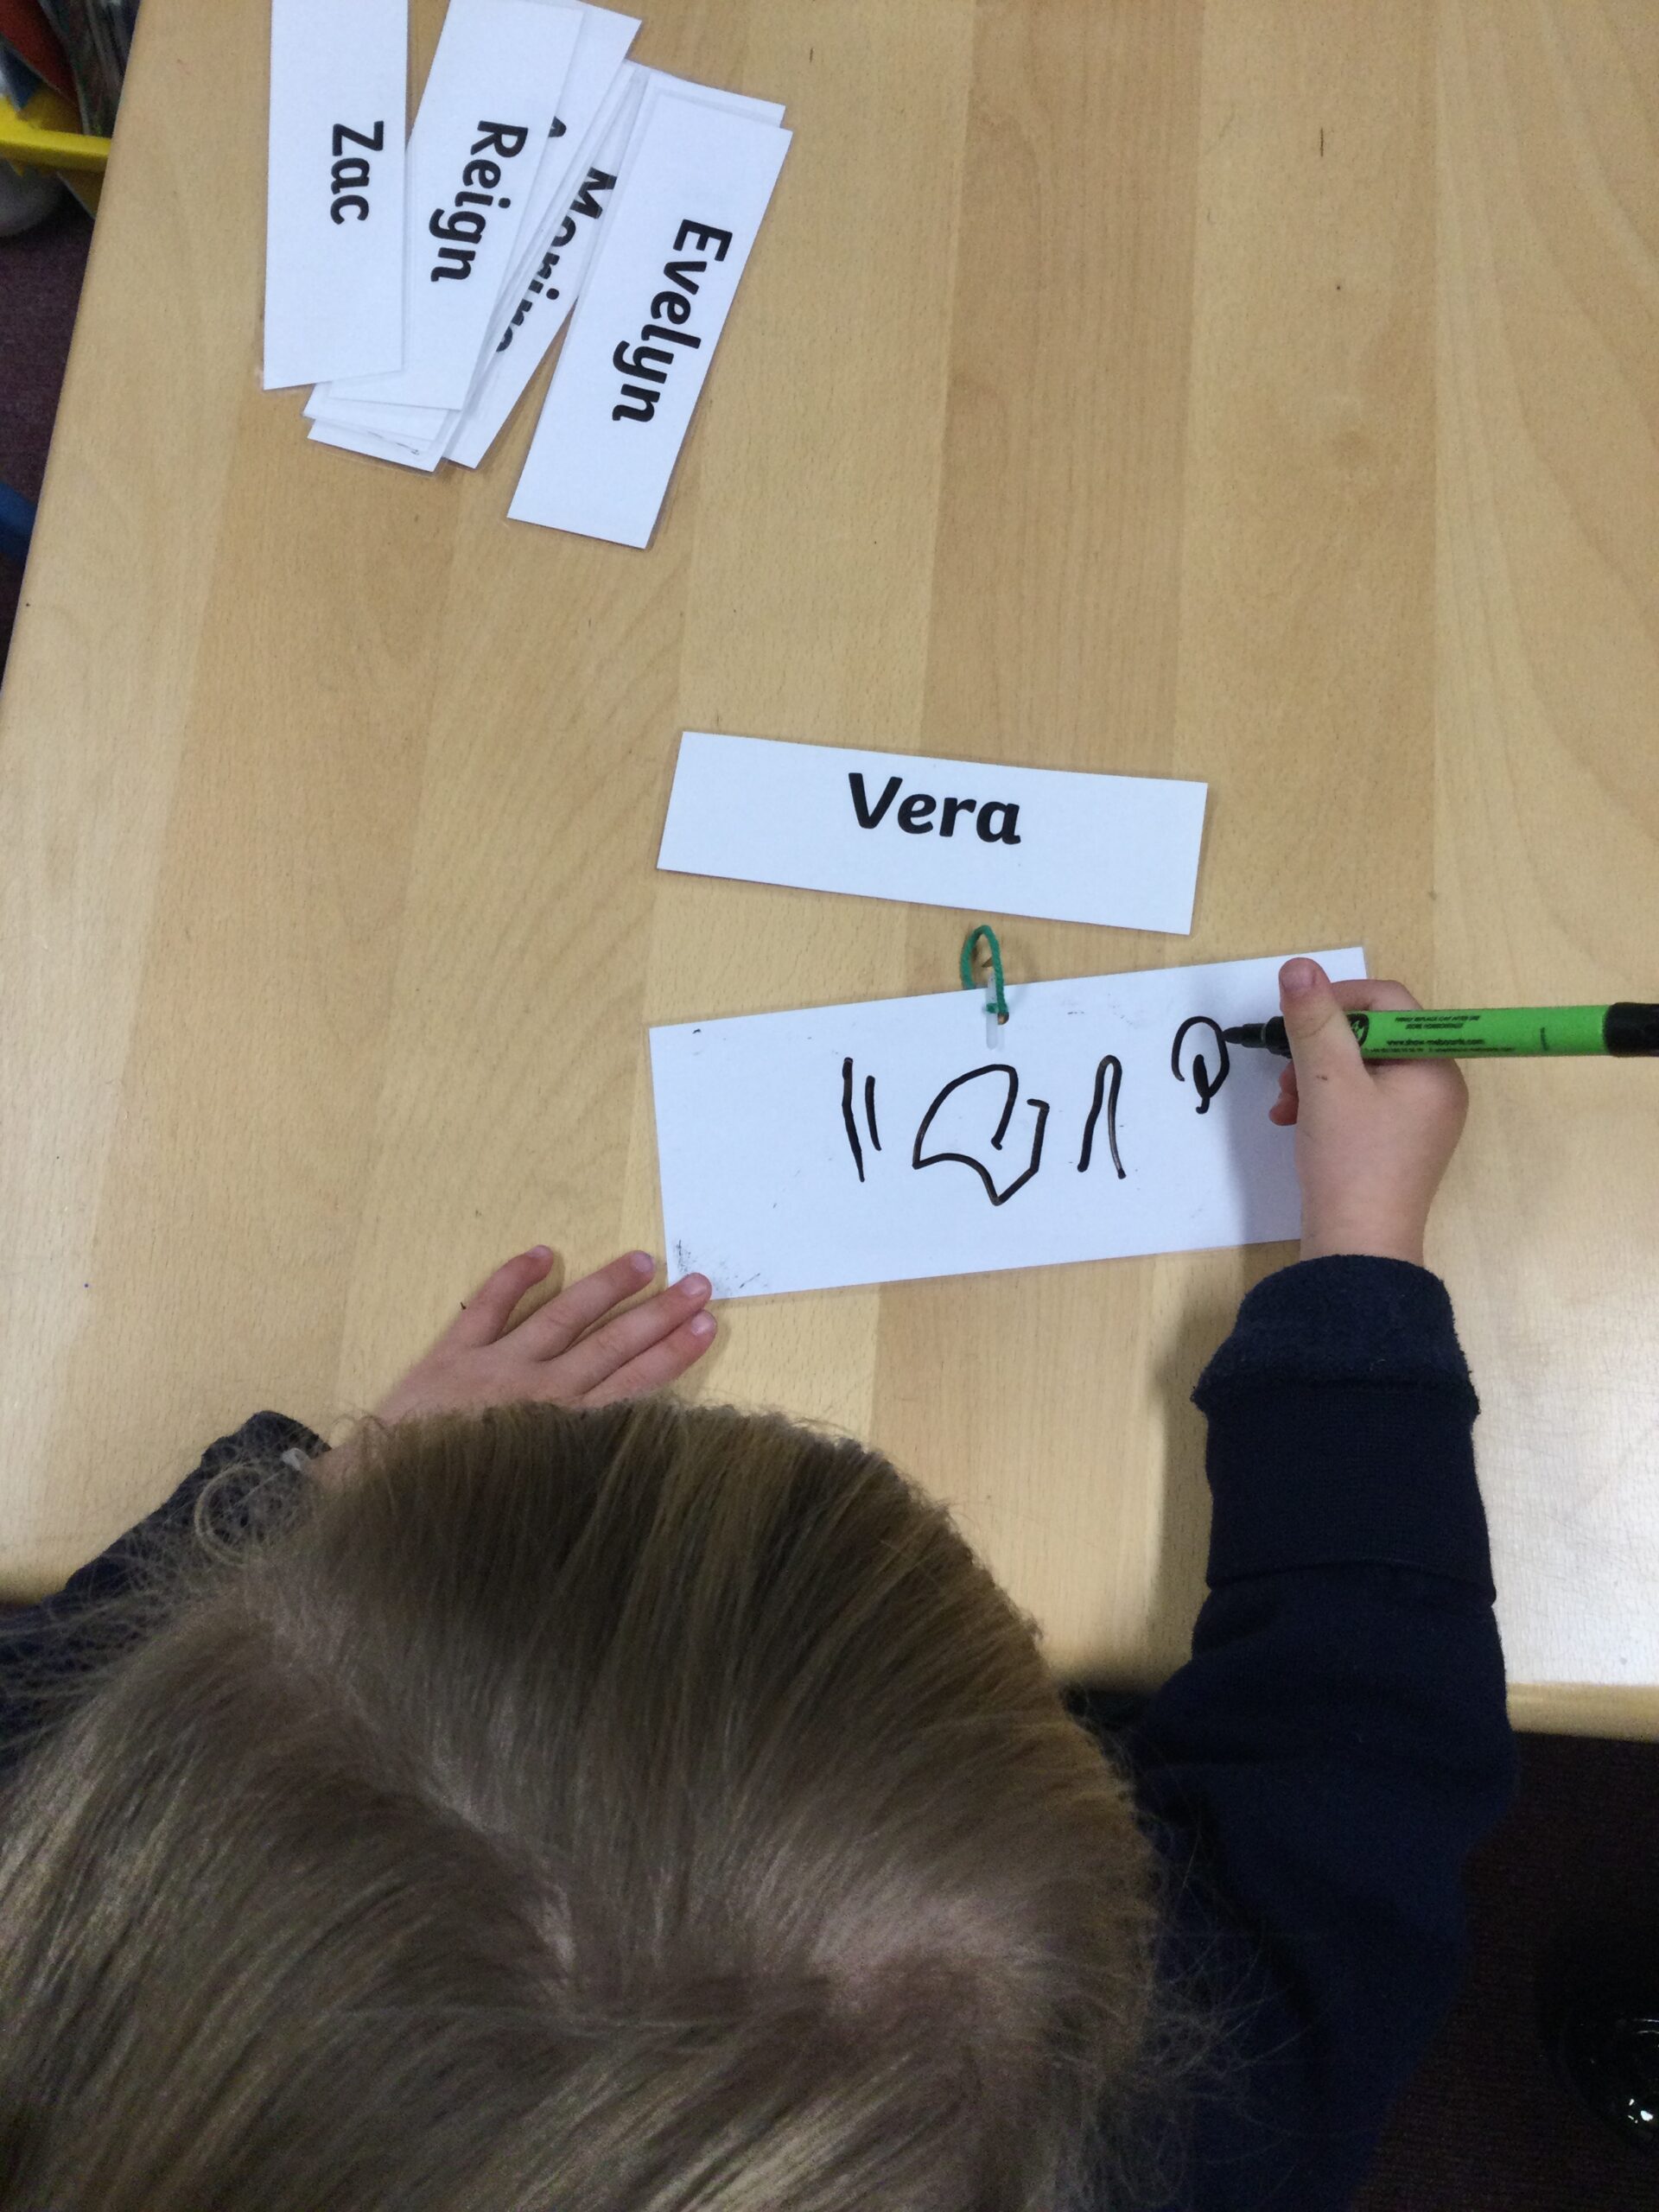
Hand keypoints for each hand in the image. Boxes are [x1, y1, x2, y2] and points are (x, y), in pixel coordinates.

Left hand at [319, 1250, 715, 1480]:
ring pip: (562, 1318)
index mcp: (559, 1435)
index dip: (672, 1354)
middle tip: (699, 1283)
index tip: (708, 1327)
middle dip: (658, 1315)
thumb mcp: (528, 1509)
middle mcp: (535, 1394)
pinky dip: (514, 1278)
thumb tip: (621, 1457)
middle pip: (610, 1346)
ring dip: (605, 1288)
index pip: (630, 1387)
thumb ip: (574, 1475)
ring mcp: (493, 1368)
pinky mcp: (451, 1356)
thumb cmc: (457, 1516)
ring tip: (644, 1262)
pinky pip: (487, 1307)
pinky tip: (545, 1254)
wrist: (379, 1503)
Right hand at [1269, 960, 1467, 1267]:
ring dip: (1315, 1074)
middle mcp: (1437, 1086)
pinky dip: (1324, 1101)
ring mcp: (1418, 1117)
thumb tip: (1298, 967)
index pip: (1390, 1002)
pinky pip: (1360, 1099)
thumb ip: (1313, 1020)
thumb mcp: (1326, 1082)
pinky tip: (1293, 1119)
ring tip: (1285, 1102)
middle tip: (1286, 1069)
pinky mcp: (1396, 1142)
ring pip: (1360, 1068)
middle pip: (1374, 1035)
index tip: (1295, 1016)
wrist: (1358, 1250)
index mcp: (1436, 1066)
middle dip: (1320, 1046)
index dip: (1339, 999)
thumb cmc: (1351, 1162)